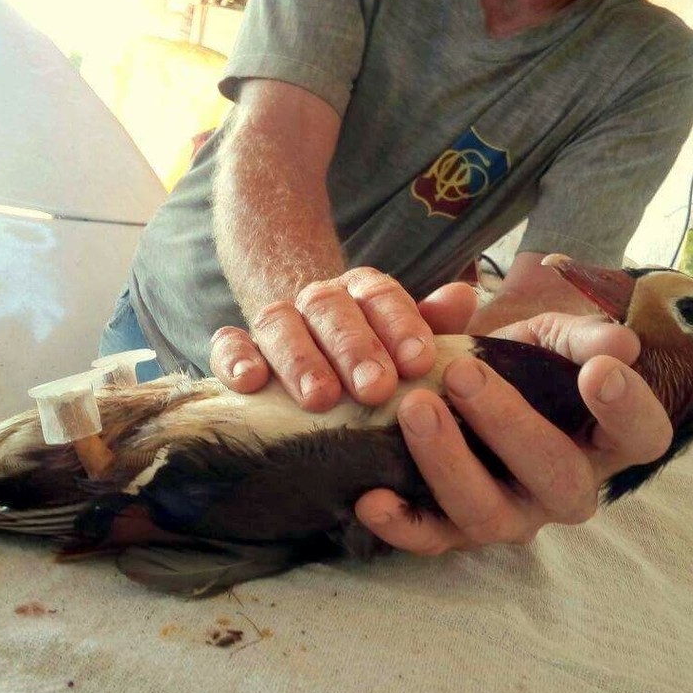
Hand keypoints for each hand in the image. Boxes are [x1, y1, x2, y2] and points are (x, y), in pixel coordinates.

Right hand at [209, 267, 476, 410]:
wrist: (313, 348)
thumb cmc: (376, 358)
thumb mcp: (410, 342)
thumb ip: (437, 324)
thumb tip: (463, 296)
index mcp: (365, 294)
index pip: (382, 296)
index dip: (401, 326)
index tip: (419, 362)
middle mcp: (320, 301)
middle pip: (332, 310)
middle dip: (354, 348)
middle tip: (375, 389)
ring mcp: (278, 322)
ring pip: (280, 324)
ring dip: (299, 360)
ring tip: (319, 398)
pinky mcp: (240, 348)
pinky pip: (229, 344)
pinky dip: (235, 359)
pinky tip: (249, 383)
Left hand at [355, 312, 672, 554]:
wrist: (466, 383)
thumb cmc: (523, 362)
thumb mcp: (551, 336)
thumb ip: (581, 336)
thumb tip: (620, 345)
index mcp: (603, 440)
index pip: (641, 436)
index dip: (628, 409)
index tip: (598, 372)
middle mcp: (563, 490)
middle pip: (554, 477)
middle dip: (509, 425)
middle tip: (462, 373)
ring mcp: (510, 516)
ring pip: (487, 513)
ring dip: (448, 462)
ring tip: (414, 407)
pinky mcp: (454, 529)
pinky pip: (429, 538)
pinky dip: (399, 523)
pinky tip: (370, 496)